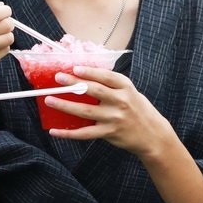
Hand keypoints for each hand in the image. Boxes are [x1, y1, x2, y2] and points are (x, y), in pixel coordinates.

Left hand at [48, 67, 175, 159]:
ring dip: (65, 105)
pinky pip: (85, 133)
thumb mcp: (130, 92)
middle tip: (58, 78)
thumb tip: (84, 76)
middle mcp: (121, 102)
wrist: (153, 135)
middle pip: (93, 91)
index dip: (90, 72)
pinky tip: (55, 131)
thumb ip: (111, 85)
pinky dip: (68, 133)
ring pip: (85, 111)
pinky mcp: (109, 133)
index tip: (75, 68)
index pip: (106, 76)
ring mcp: (114, 118)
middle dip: (74, 83)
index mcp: (126, 88)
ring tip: (50, 100)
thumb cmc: (138, 109)